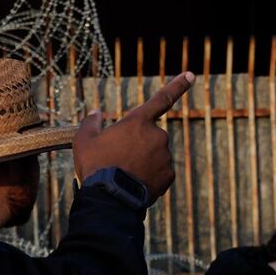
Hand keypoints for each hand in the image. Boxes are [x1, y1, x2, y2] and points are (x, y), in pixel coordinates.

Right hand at [72, 71, 193, 201]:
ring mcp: (165, 156)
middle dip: (138, 143)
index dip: (178, 85)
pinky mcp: (169, 175)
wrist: (109, 199)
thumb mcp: (83, 141)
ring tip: (124, 174)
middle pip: (149, 135)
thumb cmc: (96, 166)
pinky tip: (134, 183)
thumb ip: (91, 123)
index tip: (191, 74)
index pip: (162, 98)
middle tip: (118, 159)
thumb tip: (96, 114)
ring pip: (154, 154)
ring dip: (143, 160)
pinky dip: (149, 176)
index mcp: (138, 121)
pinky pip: (159, 171)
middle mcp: (157, 135)